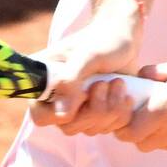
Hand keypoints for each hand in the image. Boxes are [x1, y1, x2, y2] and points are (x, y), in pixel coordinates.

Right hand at [30, 0, 142, 134]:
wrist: (125, 36)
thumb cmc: (103, 39)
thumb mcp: (88, 56)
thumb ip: (71, 81)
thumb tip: (62, 113)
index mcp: (44, 82)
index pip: (40, 116)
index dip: (61, 114)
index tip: (83, 93)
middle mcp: (58, 98)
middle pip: (68, 127)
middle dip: (94, 109)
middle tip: (106, 84)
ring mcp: (79, 107)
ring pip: (90, 129)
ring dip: (111, 109)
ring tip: (118, 83)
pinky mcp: (98, 112)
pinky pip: (108, 129)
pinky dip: (121, 114)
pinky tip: (126, 94)